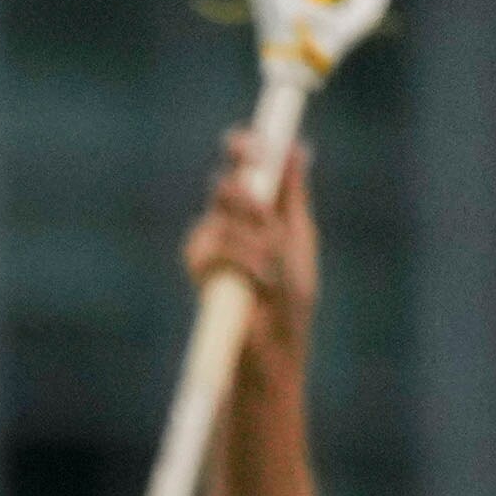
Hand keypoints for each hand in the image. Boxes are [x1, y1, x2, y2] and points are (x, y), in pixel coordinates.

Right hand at [184, 130, 317, 329]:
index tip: (256, 145)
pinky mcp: (197, 262)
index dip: (249, 146)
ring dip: (253, 236)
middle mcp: (236, 221)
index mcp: (266, 210)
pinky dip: (239, 258)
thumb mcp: (298, 242)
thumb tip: (298, 147)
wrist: (268, 349)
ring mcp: (214, 240)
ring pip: (223, 209)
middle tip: (263, 201)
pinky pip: (213, 240)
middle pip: (229, 179)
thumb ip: (293, 196)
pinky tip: (254, 281)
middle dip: (245, 184)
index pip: (251, 165)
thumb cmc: (289, 303)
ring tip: (270, 270)